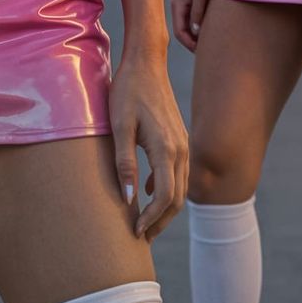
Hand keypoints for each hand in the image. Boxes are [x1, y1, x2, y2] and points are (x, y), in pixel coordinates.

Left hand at [109, 53, 188, 241]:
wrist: (146, 63)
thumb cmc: (127, 91)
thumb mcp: (119, 125)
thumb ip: (123, 162)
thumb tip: (128, 199)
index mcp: (166, 149)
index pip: (164, 197)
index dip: (151, 219)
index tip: (134, 232)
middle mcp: (180, 150)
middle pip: (176, 198)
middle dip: (160, 222)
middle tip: (141, 238)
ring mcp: (182, 144)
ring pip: (179, 188)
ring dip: (164, 209)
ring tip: (143, 223)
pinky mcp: (178, 139)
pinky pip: (177, 173)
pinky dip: (165, 190)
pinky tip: (144, 193)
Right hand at [170, 0, 214, 51]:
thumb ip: (198, 13)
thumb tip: (196, 32)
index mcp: (178, 5)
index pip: (180, 33)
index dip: (190, 45)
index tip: (203, 53)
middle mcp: (179, 5)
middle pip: (184, 31)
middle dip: (194, 43)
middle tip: (209, 52)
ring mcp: (186, 1)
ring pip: (189, 24)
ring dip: (198, 34)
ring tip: (212, 42)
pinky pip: (195, 17)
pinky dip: (201, 25)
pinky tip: (213, 27)